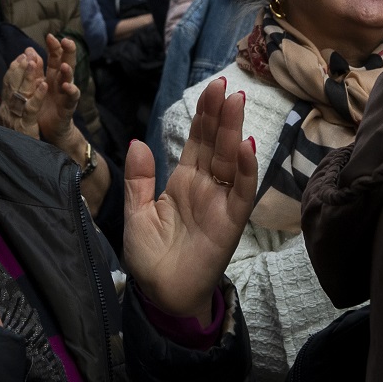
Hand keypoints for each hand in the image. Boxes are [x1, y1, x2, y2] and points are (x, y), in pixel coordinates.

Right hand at [0, 51, 45, 137]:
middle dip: (20, 67)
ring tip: (34, 60)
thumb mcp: (16, 119)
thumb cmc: (19, 141)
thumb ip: (16, 103)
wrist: (20, 164)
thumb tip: (16, 85)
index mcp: (5, 109)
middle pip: (12, 85)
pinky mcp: (24, 128)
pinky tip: (44, 85)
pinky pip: (30, 109)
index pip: (8, 84)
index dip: (15, 69)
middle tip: (27, 52)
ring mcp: (14, 119)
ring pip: (20, 93)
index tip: (21, 56)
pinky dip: (37, 96)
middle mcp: (6, 112)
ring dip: (27, 76)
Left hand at [35, 35, 80, 149]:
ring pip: (70, 78)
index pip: (55, 57)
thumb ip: (35, 69)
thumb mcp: (37, 84)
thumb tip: (29, 50)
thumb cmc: (44, 105)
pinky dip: (71, 91)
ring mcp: (66, 93)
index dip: (54, 46)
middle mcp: (61, 81)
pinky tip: (67, 86)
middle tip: (66, 41)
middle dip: (68, 52)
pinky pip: (71, 97)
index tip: (49, 36)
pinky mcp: (68, 106)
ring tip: (64, 65)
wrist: (49, 129)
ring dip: (68, 71)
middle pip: (67, 62)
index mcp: (53, 75)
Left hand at [123, 78, 255, 320]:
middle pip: (215, 144)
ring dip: (234, 131)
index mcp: (183, 182)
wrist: (161, 296)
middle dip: (220, 114)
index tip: (211, 89)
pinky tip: (246, 145)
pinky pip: (241, 192)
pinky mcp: (230, 222)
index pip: (197, 141)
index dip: (204, 115)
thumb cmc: (151, 257)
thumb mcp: (136, 213)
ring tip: (236, 102)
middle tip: (225, 85)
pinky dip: (245, 169)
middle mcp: (205, 187)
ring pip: (230, 160)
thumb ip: (138, 179)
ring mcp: (220, 202)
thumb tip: (138, 141)